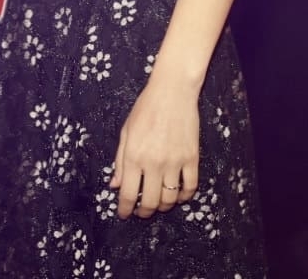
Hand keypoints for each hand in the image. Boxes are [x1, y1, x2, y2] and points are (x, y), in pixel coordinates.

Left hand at [110, 77, 198, 217]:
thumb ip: (120, 161)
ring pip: (170, 198)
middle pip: (150, 202)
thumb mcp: (126, 132)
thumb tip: (115, 186)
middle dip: (144, 212)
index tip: (124, 214)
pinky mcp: (192, 158)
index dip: (125, 210)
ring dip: (163, 206)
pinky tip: (178, 195)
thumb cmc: (145, 109)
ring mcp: (175, 162)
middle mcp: (154, 163)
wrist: (173, 92)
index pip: (128, 194)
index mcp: (134, 156)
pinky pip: (190, 186)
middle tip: (141, 212)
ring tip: (159, 204)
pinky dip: (184, 196)